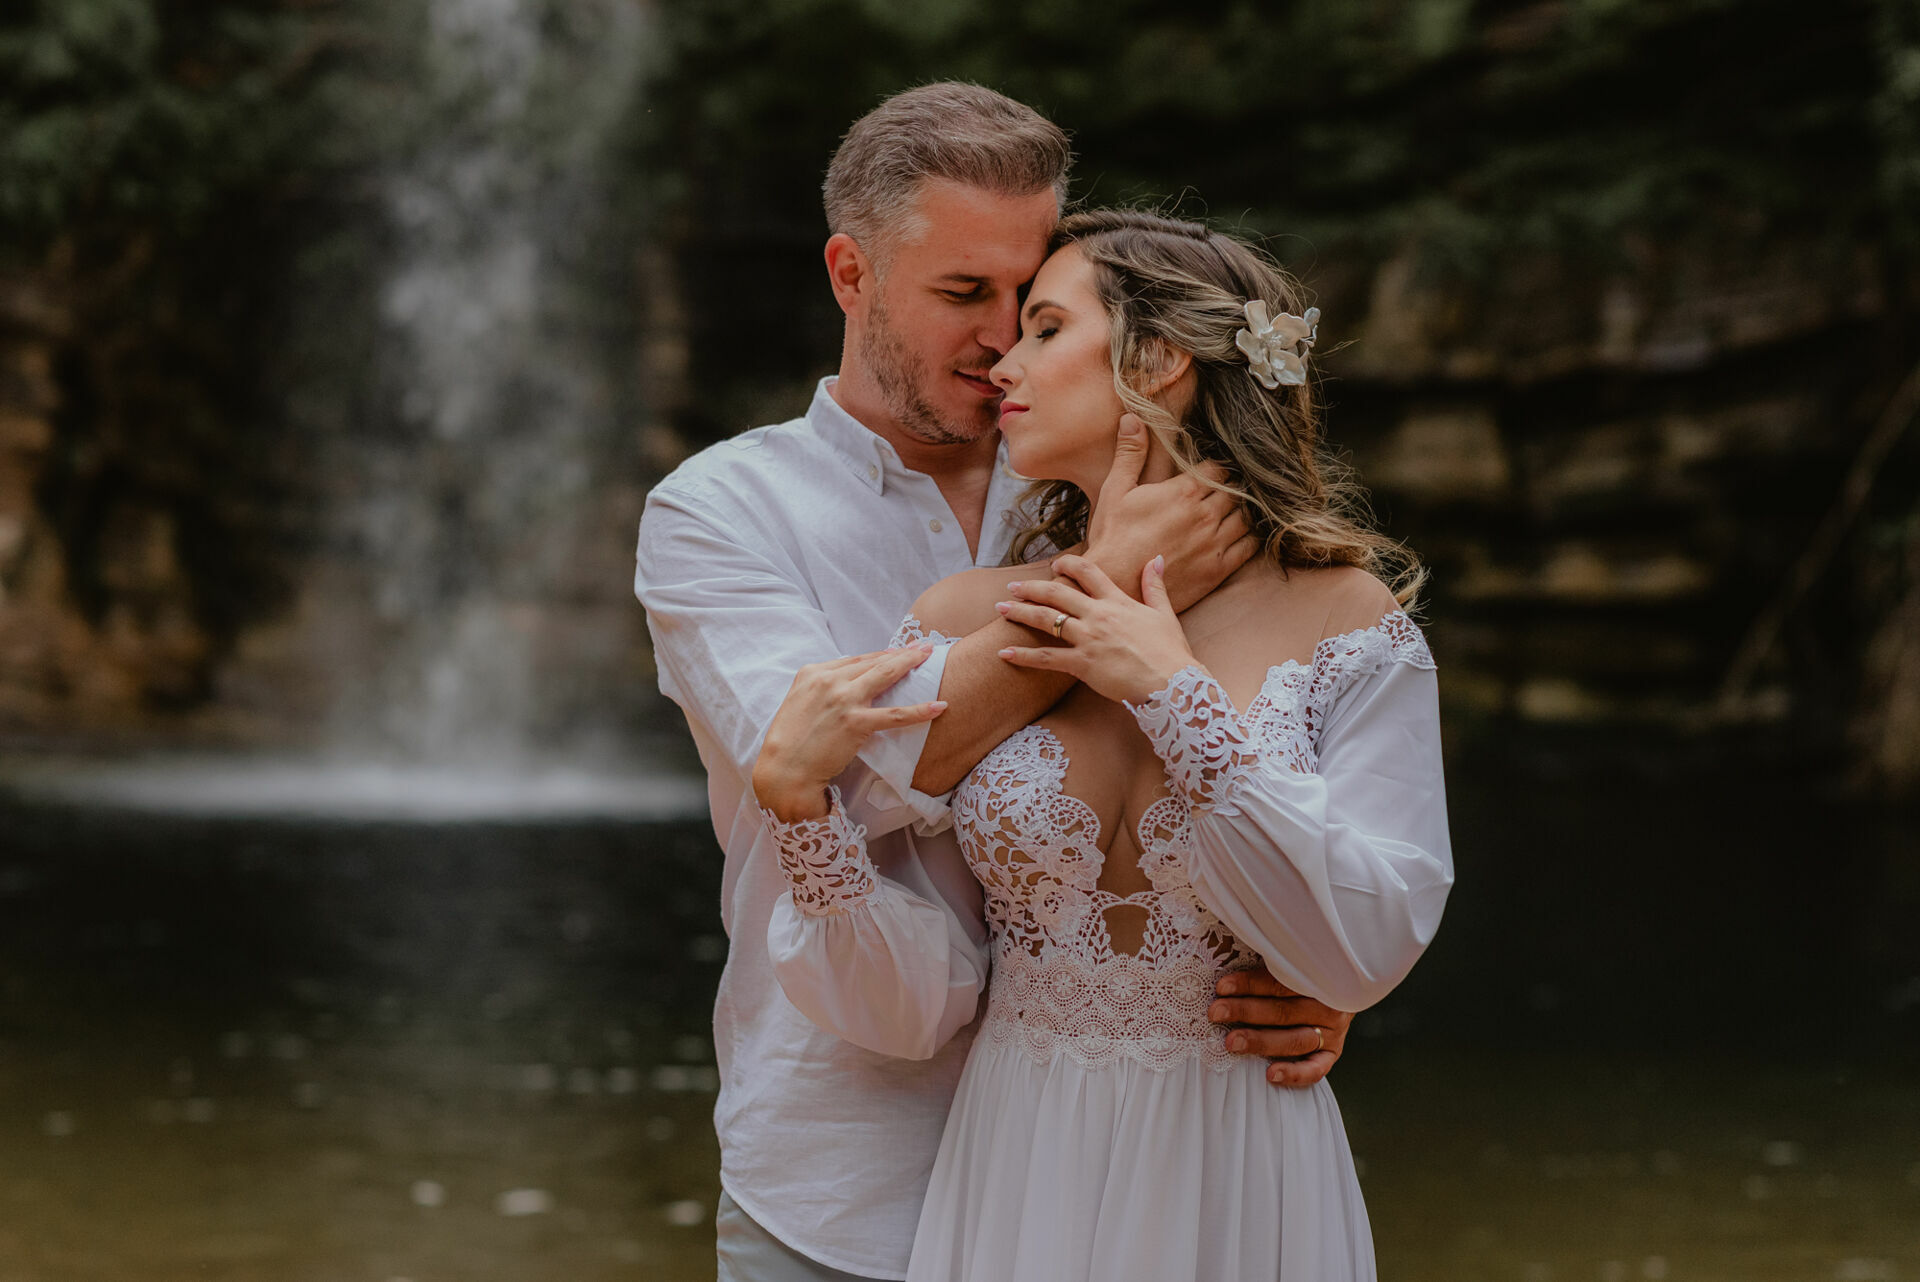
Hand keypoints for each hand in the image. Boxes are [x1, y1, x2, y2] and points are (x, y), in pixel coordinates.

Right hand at [751, 645, 946, 821]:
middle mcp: (828, 680)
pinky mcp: (855, 722)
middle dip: (901, 652)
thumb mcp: (800, 702)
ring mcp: (843, 699)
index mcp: (813, 672)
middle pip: (872, 661)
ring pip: (885, 675)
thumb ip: (822, 688)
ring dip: (910, 662)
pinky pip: (894, 714)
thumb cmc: (791, 741)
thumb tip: (848, 683)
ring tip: (931, 656)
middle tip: (923, 646)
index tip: (899, 650)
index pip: (855, 659)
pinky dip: (919, 710)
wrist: (783, 770)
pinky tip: (938, 706)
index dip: (880, 654)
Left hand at [994, 553, 1197, 704]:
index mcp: (1117, 602)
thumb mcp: (1164, 614)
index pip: (1088, 573)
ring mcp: (1088, 639)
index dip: (1067, 565)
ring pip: (1047, 620)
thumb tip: (1156, 559)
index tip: (1054, 564)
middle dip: (1032, 588)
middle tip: (1013, 587)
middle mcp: (1098, 615)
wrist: (1172, 683)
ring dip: (1020, 612)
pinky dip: (1024, 655)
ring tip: (1001, 608)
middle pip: (1057, 593)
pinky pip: (1047, 658)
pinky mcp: (1083, 664)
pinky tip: (1005, 653)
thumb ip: (1155, 586)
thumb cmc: (1170, 652)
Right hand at [1082, 413, 1256, 610]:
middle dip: (1230, 490)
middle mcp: (1204, 514)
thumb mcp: (1116, 489)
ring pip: (1245, 517)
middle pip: (1235, 491)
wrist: (1115, 583)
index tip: (1210, 474)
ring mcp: (1214, 542)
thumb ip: (1130, 453)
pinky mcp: (1218, 569)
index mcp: (1183, 491)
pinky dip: (1250, 538)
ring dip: (1241, 512)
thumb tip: (1132, 418)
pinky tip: (1241, 536)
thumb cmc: (1112, 536)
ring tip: (1231, 513)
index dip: (1215, 470)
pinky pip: (1248, 548)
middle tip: (1222, 493)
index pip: (1217, 469)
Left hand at [1209, 968, 1351, 1087]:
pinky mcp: (1331, 1054)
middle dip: (1245, 1011)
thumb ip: (1270, 962)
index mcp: (1318, 978)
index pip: (1280, 982)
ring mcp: (1332, 1032)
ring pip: (1294, 1040)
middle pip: (1283, 1011)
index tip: (1221, 987)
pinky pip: (1315, 1069)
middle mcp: (1328, 1006)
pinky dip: (1294, 1073)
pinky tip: (1270, 1075)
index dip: (1249, 984)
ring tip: (1232, 1042)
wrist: (1345, 987)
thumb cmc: (1305, 975)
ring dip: (1261, 1041)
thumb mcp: (1294, 963)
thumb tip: (1228, 955)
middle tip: (1216, 1013)